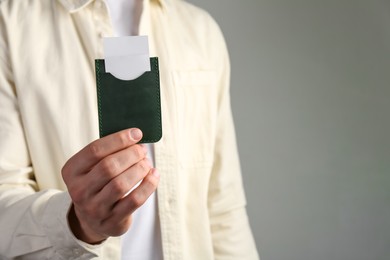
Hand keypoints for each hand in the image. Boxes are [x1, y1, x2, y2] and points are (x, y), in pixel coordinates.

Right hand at [62, 128, 159, 243]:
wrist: (92, 220)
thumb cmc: (97, 184)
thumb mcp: (92, 168)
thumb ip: (108, 152)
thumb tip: (135, 135)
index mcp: (72, 171)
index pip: (95, 150)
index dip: (119, 139)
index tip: (136, 133)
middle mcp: (80, 191)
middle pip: (109, 166)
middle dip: (131, 154)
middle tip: (142, 150)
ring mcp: (95, 208)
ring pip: (121, 184)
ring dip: (140, 169)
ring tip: (146, 163)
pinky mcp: (112, 220)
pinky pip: (135, 200)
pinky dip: (148, 184)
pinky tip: (153, 175)